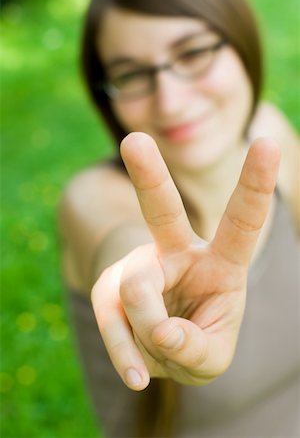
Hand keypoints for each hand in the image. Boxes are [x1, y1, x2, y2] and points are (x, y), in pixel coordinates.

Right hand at [91, 132, 279, 390]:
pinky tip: (137, 375)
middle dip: (149, 174)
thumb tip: (160, 331)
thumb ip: (195, 348)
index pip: (241, 222)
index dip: (253, 186)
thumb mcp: (211, 355)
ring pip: (138, 291)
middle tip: (133, 140)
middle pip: (161, 210)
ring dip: (150, 335)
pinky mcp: (109, 290)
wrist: (158, 345)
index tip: (264, 144)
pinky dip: (125, 353)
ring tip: (161, 353)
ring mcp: (138, 268)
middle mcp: (176, 253)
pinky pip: (111, 320)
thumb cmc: (198, 339)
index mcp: (220, 262)